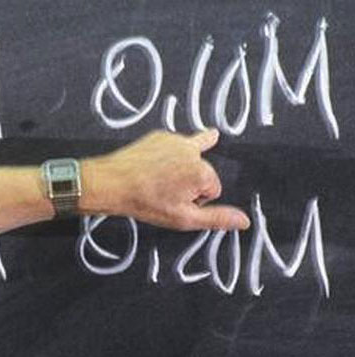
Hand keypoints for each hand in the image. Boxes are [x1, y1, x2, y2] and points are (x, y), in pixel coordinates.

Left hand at [84, 129, 250, 231]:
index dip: (196, 200)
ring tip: (159, 179)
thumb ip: (216, 218)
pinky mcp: (160, 135)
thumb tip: (245, 221)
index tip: (176, 203)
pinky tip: (157, 163)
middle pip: (202, 172)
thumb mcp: (183, 218)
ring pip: (188, 158)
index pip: (213, 190)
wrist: (111, 184)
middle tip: (162, 194)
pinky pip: (172, 147)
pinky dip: (167, 155)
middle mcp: (194, 151)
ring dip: (179, 168)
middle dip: (187, 184)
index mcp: (203, 172)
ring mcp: (176, 140)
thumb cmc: (146, 203)